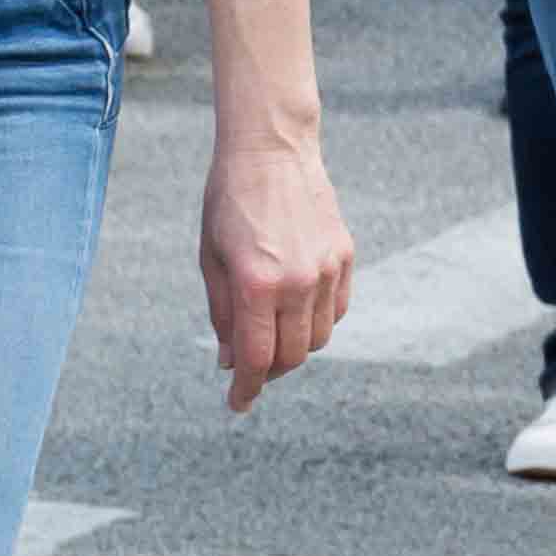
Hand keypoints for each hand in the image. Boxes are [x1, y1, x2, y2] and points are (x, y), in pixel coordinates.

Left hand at [203, 125, 351, 410]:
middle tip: (249, 370)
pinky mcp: (344, 257)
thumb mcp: (210, 260)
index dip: (246, 388)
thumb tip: (230, 361)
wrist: (271, 152)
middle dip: (269, 372)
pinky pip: (336, 309)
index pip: (258, 357)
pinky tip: (294, 313)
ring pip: (318, 337)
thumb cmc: (228, 204)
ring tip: (270, 338)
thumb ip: (222, 314)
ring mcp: (326, 269)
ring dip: (294, 348)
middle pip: (292, 355)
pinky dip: (316, 322)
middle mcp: (297, 281)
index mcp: (255, 283)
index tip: (237, 403)